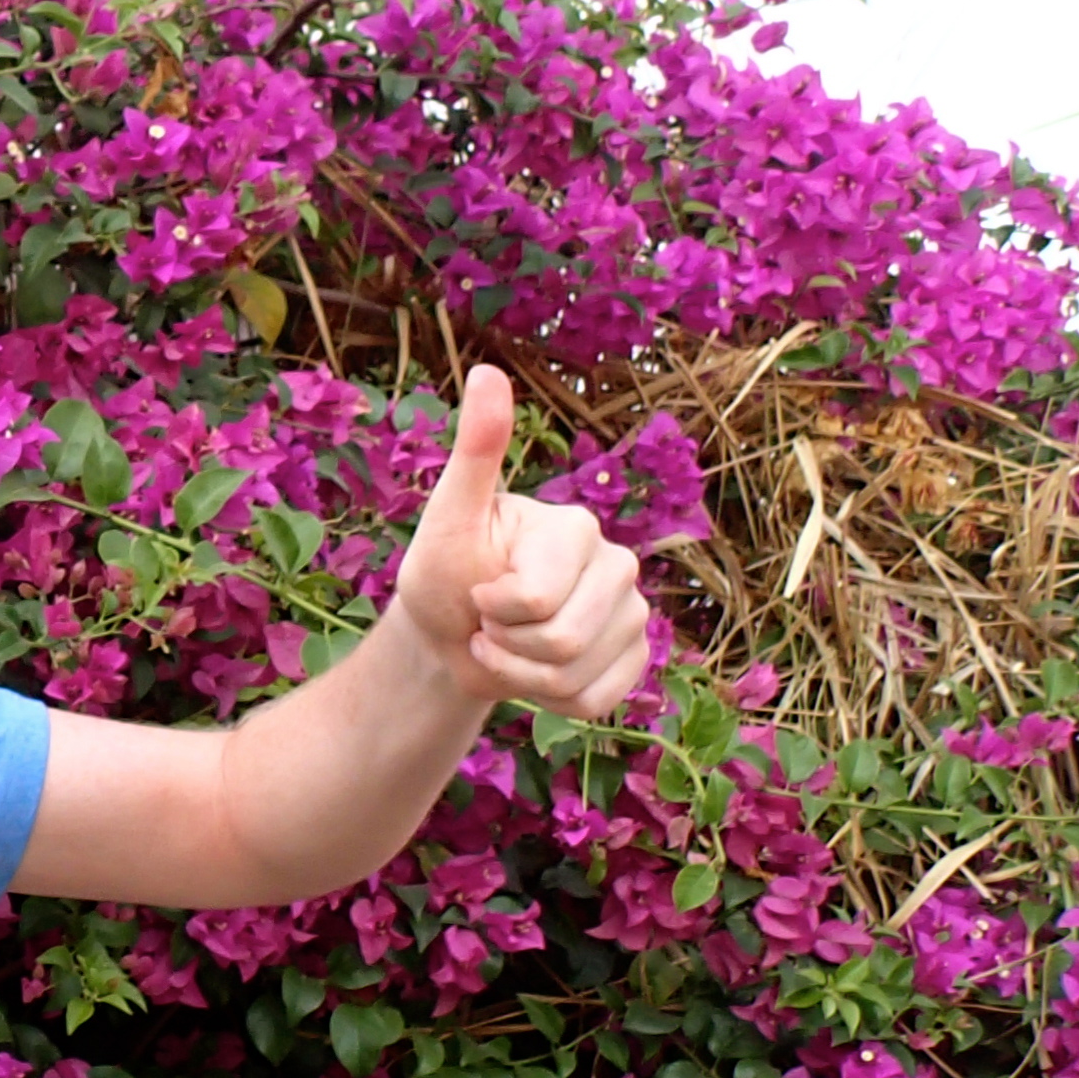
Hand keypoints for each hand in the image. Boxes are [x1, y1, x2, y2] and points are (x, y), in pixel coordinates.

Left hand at [390, 366, 653, 717]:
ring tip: (504, 648)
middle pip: (561, 644)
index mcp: (577, 528)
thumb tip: (486, 373)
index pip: (536, 600)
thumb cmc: (444, 573)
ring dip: (521, 680)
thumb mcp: (448, 517)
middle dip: (504, 649)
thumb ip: (475, 452)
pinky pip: (596, 704)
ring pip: (575, 679)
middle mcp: (619, 566)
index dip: (492, 611)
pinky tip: (535, 675)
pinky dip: (551, 702)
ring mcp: (634, 615)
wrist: (451, 635)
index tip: (476, 593)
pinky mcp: (634, 660)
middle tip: (486, 625)